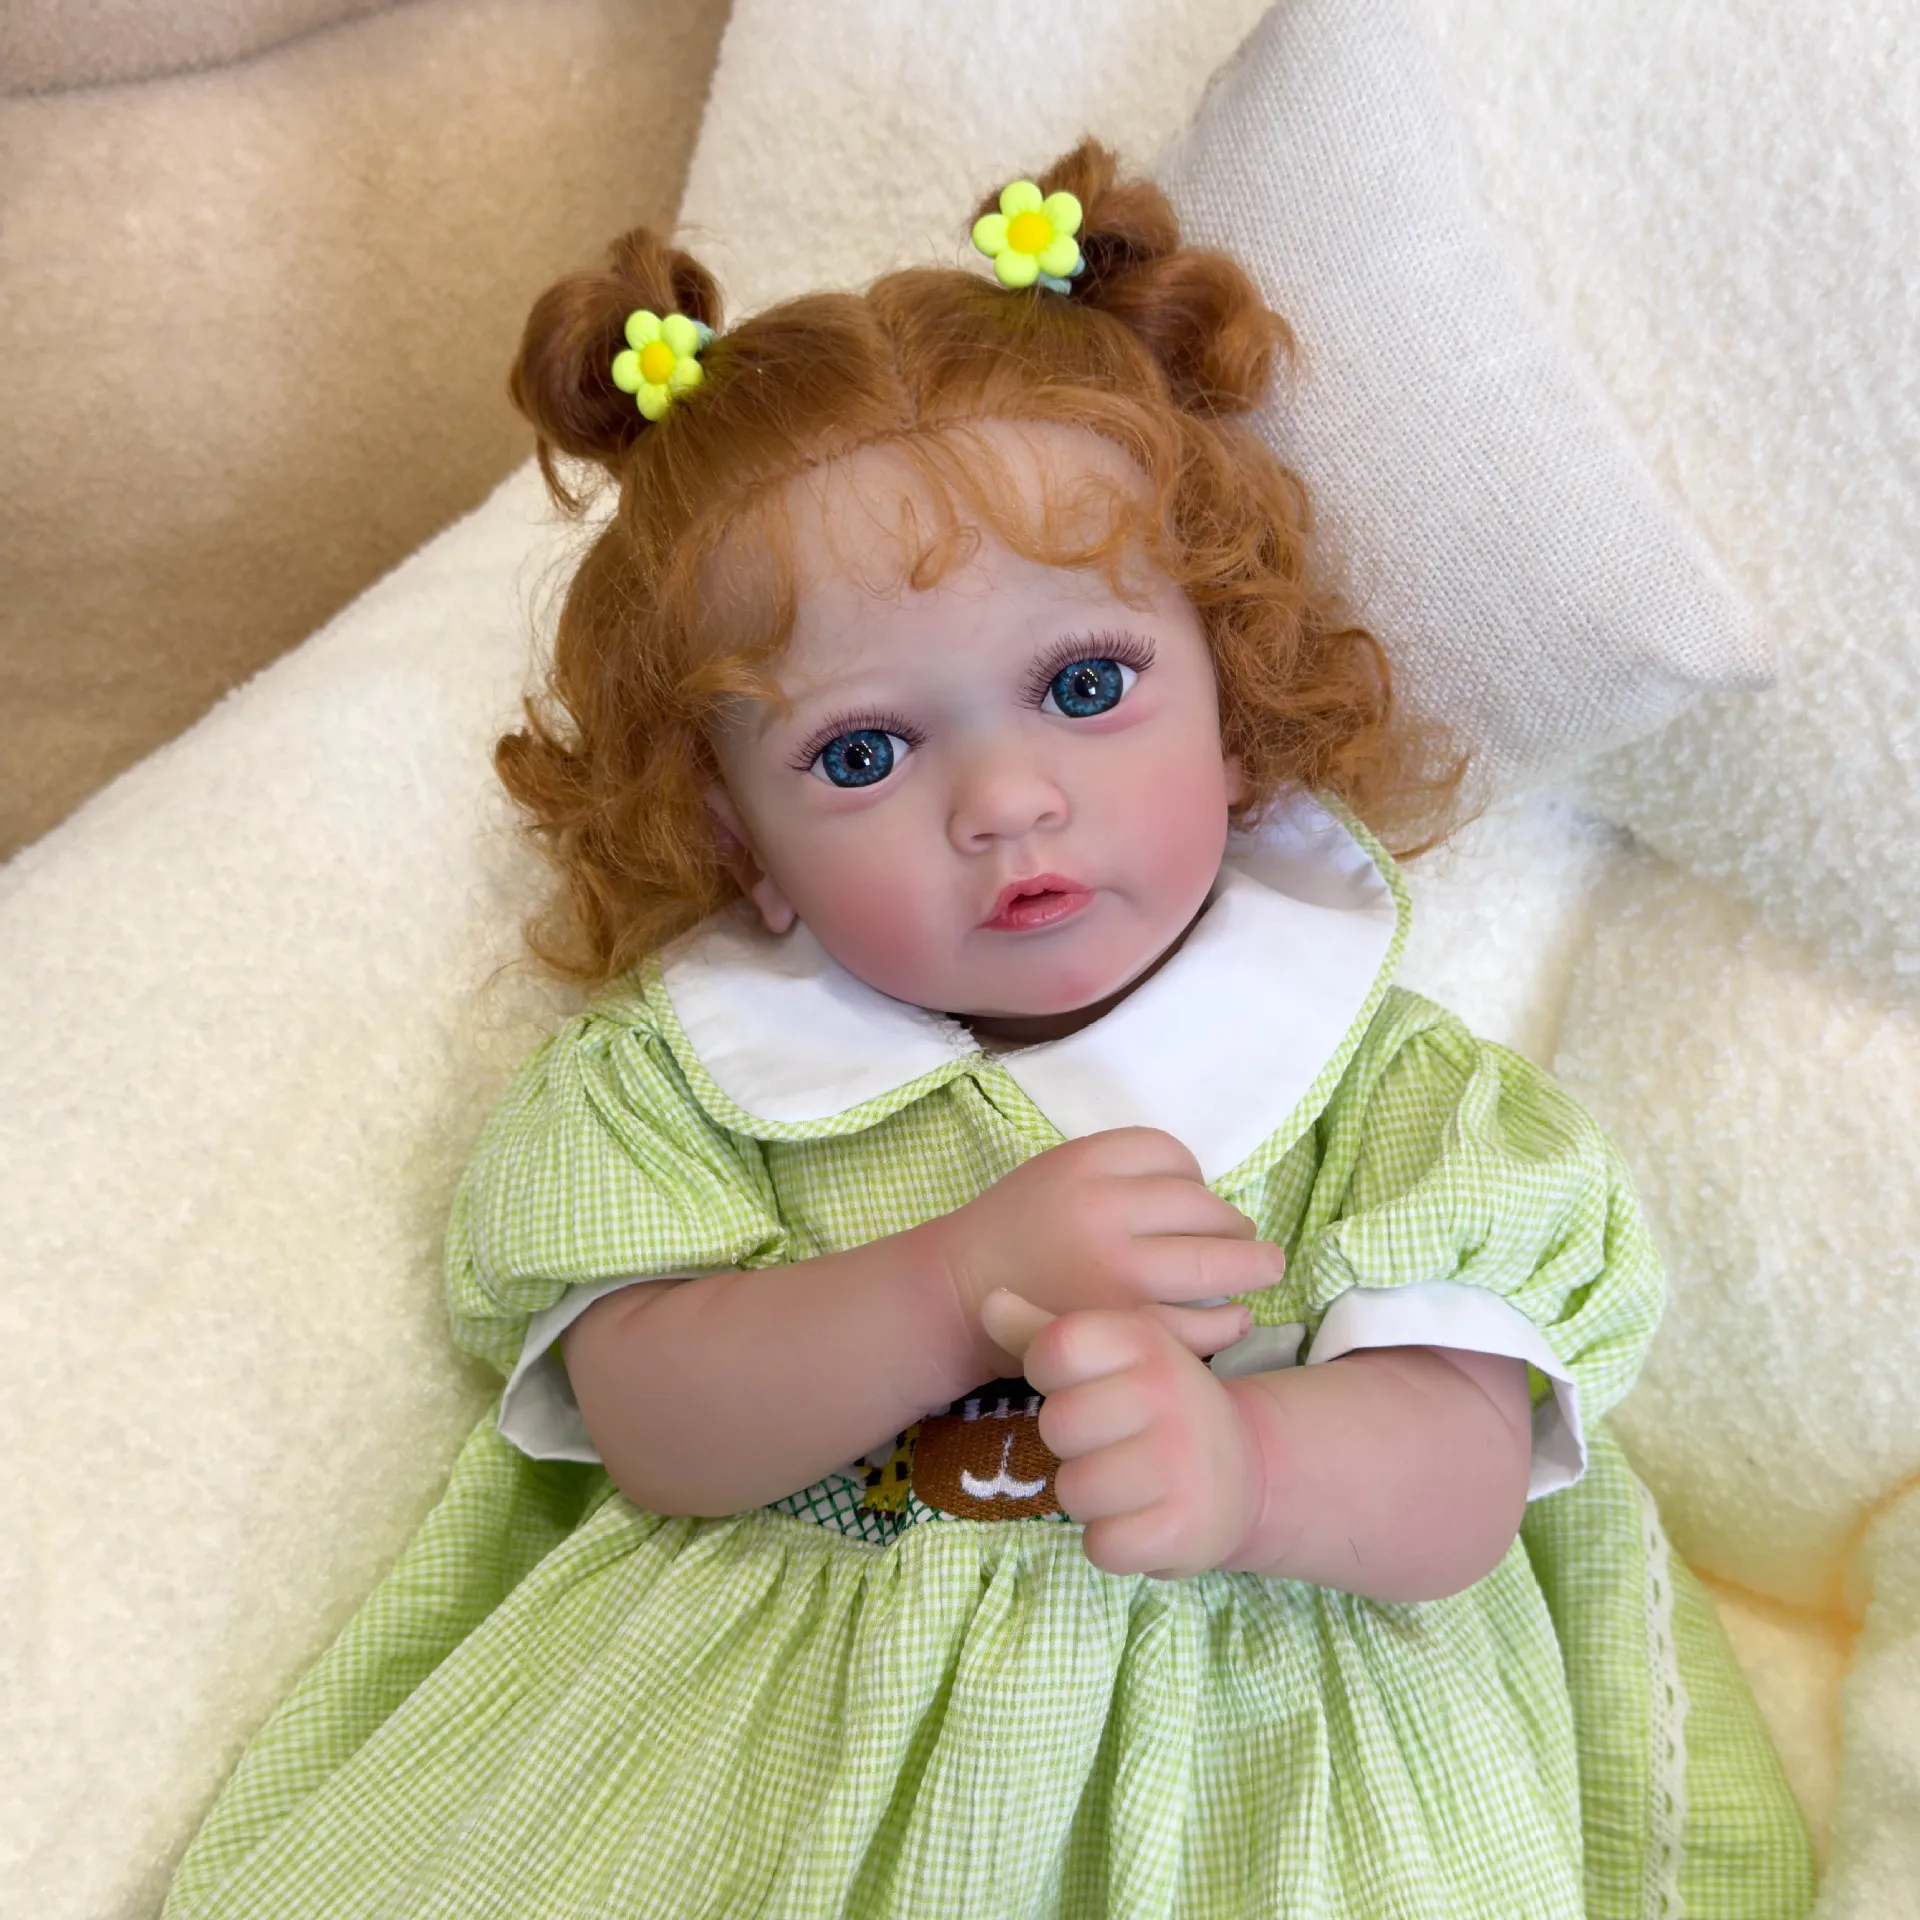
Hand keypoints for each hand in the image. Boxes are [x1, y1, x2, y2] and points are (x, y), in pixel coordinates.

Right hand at [922, 1129, 1283, 1370]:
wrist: (957, 1294)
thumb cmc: (1015, 1233)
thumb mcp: (1058, 1172)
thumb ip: (1121, 1174)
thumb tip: (1205, 1194)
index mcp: (1086, 1162)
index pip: (1173, 1154)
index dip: (1195, 1178)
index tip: (1196, 1200)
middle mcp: (1105, 1211)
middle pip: (1206, 1207)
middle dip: (1238, 1227)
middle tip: (1251, 1241)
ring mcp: (1118, 1273)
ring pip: (1217, 1262)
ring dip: (1250, 1267)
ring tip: (1260, 1270)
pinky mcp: (1124, 1327)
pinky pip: (1202, 1324)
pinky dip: (1229, 1321)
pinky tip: (1234, 1317)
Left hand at [983, 1290, 1264, 1578]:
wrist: (1245, 1471)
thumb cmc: (1155, 1405)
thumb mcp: (1112, 1356)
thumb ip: (1044, 1332)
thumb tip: (988, 1301)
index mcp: (1143, 1339)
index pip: (1055, 1349)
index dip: (1052, 1374)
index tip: (1087, 1384)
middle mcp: (1166, 1391)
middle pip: (1057, 1424)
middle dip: (1073, 1443)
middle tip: (1114, 1440)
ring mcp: (1178, 1462)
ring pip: (1072, 1491)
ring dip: (1090, 1496)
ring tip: (1128, 1481)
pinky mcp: (1181, 1529)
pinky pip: (1101, 1544)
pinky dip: (1114, 1541)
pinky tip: (1143, 1519)